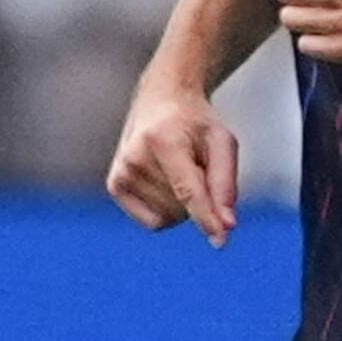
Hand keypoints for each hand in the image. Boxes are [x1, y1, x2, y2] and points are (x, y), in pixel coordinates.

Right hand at [109, 86, 245, 244]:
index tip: (220, 240)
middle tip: (196, 165)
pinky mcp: (115, 185)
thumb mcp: (222, 142)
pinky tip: (166, 184)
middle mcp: (135, 157)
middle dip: (200, 196)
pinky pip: (152, 222)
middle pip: (182, 207)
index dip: (206, 216)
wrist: (161, 100)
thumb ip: (225, 184)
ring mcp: (121, 172)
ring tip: (179, 170)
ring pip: (169, 218)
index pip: (188, 189)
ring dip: (183, 203)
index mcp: (163, 140)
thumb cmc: (196, 123)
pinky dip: (167, 211)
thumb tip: (226, 226)